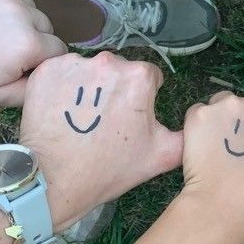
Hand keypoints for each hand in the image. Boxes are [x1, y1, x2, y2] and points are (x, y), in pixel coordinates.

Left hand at [0, 0, 64, 105]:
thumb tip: (52, 73)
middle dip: (30, 36)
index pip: (57, 48)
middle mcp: (19, 12)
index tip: (16, 64)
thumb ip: (33, 88)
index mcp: (26, 44)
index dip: (39, 60)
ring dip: (16, 13)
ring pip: (28, 1)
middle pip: (44, 23)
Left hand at [21, 52, 182, 231]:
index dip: (142, 99)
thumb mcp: (162, 156)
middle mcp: (107, 61)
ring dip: (89, 88)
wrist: (52, 181)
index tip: (130, 120)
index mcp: (139, 76)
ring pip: (90, 70)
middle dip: (116, 90)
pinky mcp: (46, 71)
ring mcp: (73, 64)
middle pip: (118, 70)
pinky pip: (62, 73)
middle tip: (106, 122)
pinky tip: (61, 112)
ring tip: (81, 119)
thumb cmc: (109, 169)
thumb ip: (188, 133)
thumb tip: (197, 120)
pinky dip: (63, 88)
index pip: (148, 77)